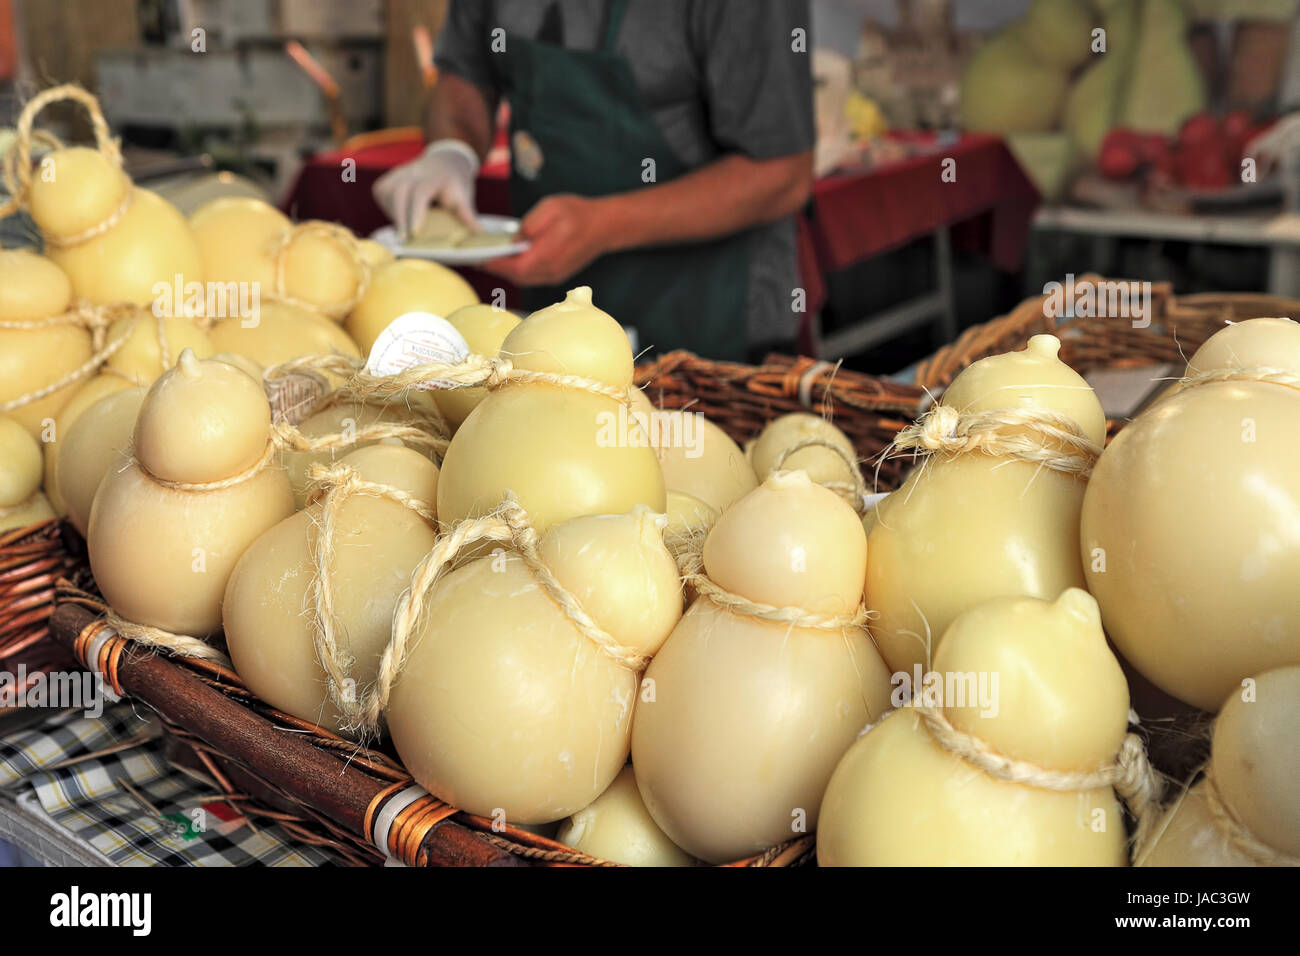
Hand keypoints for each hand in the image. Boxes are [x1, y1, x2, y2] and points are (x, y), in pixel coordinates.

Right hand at [372, 139, 479, 235]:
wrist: (445, 161)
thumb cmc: (454, 184)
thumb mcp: (464, 197)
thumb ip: (468, 215)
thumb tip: (479, 235)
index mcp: (435, 176)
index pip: (421, 192)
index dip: (416, 212)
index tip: (414, 233)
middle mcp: (414, 171)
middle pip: (400, 192)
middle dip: (400, 218)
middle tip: (404, 241)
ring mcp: (399, 172)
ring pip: (388, 192)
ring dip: (394, 214)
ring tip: (404, 232)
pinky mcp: (389, 177)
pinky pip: (382, 193)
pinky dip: (387, 208)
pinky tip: (398, 218)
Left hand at [480, 194, 610, 285]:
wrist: (605, 226)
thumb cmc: (578, 214)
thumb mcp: (550, 208)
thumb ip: (529, 225)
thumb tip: (515, 241)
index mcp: (546, 256)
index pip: (514, 268)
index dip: (495, 265)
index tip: (478, 259)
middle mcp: (550, 271)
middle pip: (517, 277)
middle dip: (497, 269)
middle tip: (480, 259)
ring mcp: (555, 275)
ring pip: (524, 279)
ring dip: (508, 271)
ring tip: (493, 259)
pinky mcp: (557, 274)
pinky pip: (533, 277)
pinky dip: (519, 271)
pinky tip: (512, 260)